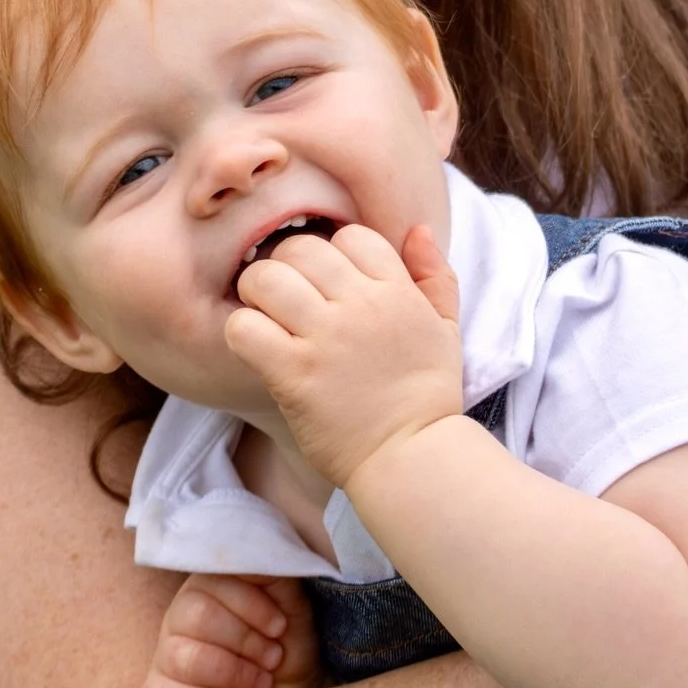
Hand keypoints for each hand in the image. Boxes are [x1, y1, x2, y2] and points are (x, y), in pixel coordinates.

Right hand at [143, 573, 322, 687]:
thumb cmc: (286, 645)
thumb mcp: (291, 604)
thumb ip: (273, 573)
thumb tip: (254, 549)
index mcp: (206, 585)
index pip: (214, 581)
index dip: (251, 607)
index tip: (280, 628)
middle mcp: (178, 615)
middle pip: (197, 617)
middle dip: (245, 642)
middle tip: (273, 659)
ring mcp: (164, 655)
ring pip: (183, 657)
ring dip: (234, 675)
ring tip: (261, 684)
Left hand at [225, 224, 461, 489]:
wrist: (411, 458)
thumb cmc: (426, 396)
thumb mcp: (447, 329)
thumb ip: (436, 274)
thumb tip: (417, 229)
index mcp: (397, 291)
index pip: (350, 236)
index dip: (332, 254)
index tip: (325, 284)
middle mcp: (360, 306)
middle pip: (300, 248)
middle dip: (286, 267)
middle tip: (284, 297)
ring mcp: (324, 338)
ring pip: (265, 278)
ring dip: (256, 293)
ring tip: (265, 317)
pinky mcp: (293, 373)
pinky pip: (244, 327)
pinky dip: (241, 332)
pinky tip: (256, 348)